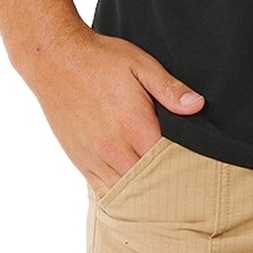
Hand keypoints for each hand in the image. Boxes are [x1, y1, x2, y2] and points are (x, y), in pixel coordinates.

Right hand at [17, 23, 205, 192]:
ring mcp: (94, 158)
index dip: (185, 168)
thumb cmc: (101, 59)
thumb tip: (197, 105)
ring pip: (126, 191)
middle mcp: (114, 149)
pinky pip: (103, 190)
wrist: (55, 60)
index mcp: (135, 127)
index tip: (197, 169)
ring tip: (161, 191)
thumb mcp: (141, 65)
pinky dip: (119, 192)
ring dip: (143, 192)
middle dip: (166, 184)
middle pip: (148, 184)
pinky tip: (132, 189)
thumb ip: (170, 89)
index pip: (168, 164)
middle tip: (185, 185)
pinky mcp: (80, 160)